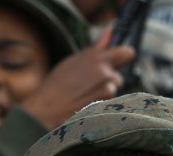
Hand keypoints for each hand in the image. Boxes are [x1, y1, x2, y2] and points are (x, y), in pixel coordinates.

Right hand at [20, 28, 135, 129]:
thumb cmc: (56, 84)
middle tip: (88, 86)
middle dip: (107, 81)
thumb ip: (96, 48)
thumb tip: (112, 29)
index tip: (117, 61)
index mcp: (97, 57)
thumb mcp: (73, 61)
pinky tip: (84, 105)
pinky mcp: (104, 105)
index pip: (127, 53)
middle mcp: (104, 72)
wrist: (45, 109)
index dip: (123, 57)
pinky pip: (107, 104)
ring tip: (82, 96)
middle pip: (118, 77)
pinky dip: (98, 105)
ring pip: (112, 91)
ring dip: (102, 94)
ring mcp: (105, 90)